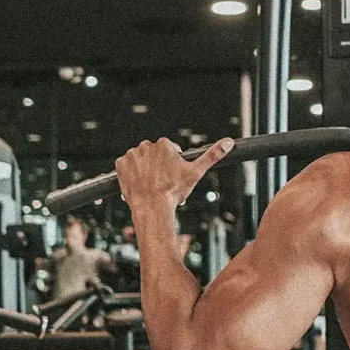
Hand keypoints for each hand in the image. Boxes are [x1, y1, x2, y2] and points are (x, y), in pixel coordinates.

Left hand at [115, 137, 233, 215]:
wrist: (152, 207)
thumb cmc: (174, 191)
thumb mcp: (196, 172)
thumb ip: (212, 155)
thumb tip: (229, 142)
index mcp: (163, 144)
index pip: (168, 149)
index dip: (172, 162)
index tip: (172, 174)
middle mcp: (145, 146)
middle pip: (154, 153)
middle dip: (157, 164)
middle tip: (163, 181)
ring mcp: (131, 155)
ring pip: (141, 158)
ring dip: (144, 167)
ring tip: (151, 183)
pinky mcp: (120, 165)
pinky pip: (126, 165)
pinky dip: (131, 172)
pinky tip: (139, 182)